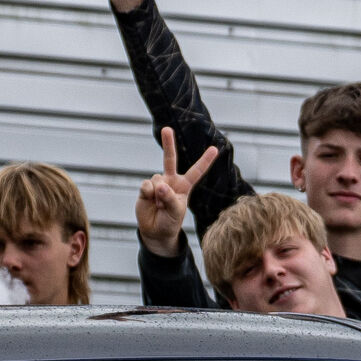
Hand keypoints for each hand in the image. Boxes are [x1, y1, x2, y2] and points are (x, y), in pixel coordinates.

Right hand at [136, 126, 218, 257]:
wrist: (155, 232)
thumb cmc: (170, 222)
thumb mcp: (175, 212)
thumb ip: (169, 198)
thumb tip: (159, 185)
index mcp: (184, 186)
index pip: (197, 171)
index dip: (205, 161)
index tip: (215, 149)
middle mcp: (171, 181)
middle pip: (170, 159)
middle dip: (168, 143)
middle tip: (167, 129)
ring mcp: (157, 183)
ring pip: (157, 178)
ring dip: (158, 193)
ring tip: (159, 205)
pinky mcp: (145, 188)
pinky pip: (146, 185)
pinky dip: (148, 194)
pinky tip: (150, 202)